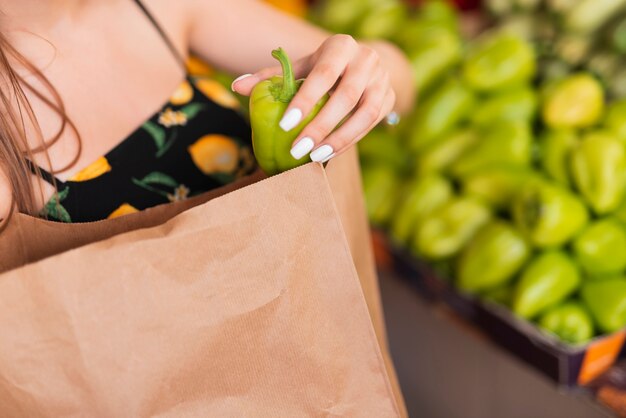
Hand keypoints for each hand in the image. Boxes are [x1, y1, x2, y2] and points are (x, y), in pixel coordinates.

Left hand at [232, 34, 395, 162]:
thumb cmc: (324, 67)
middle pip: (346, 97)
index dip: (304, 100)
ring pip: (365, 114)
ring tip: (314, 157)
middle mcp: (366, 60)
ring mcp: (382, 80)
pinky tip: (328, 154)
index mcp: (341, 46)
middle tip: (296, 150)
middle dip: (320, 126)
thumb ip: (272, 76)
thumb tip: (236, 86)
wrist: (364, 64)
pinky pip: (371, 126)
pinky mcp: (389, 99)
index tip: (284, 125)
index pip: (323, 75)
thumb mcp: (301, 67)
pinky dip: (349, 142)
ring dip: (339, 139)